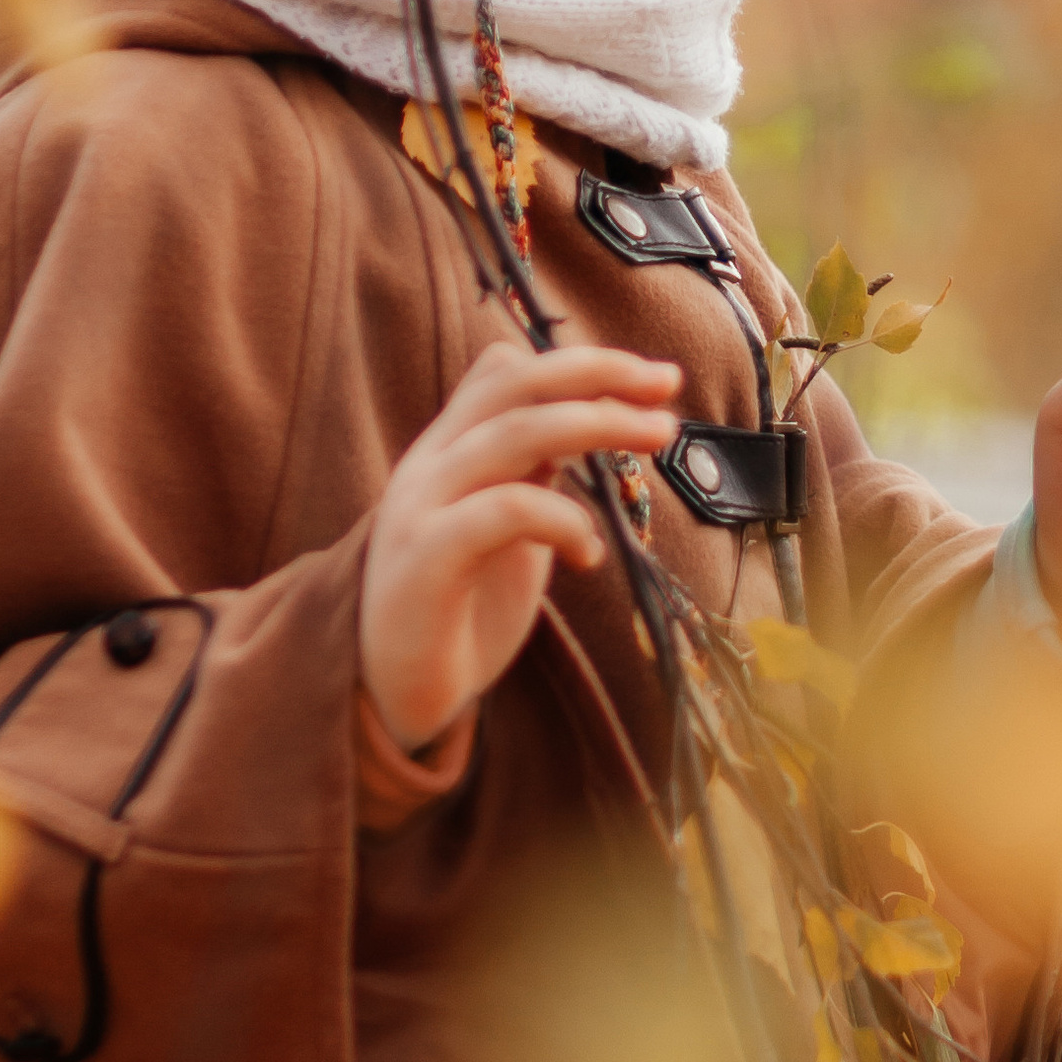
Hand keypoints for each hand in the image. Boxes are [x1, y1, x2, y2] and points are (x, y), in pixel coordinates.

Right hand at [361, 342, 681, 752]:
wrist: (393, 696)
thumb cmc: (460, 610)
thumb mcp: (503, 525)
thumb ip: (530, 471)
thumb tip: (589, 417)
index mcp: (446, 452)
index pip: (505, 373)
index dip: (578, 365)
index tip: (650, 381)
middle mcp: (428, 466)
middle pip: (513, 386)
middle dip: (596, 373)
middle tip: (668, 385)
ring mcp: (419, 509)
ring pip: (515, 433)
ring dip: (598, 424)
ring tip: (659, 433)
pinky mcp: (425, 562)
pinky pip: (503, 511)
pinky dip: (563, 519)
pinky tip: (591, 553)